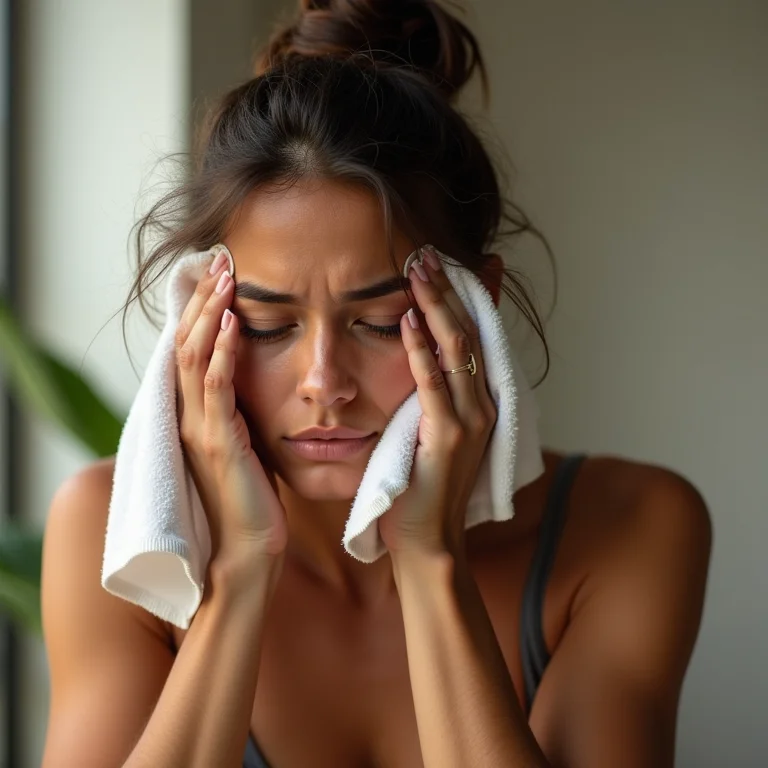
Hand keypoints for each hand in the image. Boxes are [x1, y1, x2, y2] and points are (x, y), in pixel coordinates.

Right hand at [175, 250, 287, 565]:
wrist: (247, 550)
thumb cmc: (250, 500)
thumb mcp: (242, 445)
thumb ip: (237, 412)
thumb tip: (251, 381)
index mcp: (194, 416)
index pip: (189, 350)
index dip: (201, 312)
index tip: (221, 277)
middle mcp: (188, 417)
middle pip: (185, 344)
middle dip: (203, 301)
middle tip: (220, 263)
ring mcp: (199, 429)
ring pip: (194, 357)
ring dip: (210, 315)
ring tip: (225, 278)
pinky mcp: (218, 443)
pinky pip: (215, 388)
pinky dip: (222, 352)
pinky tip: (234, 323)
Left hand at [378, 246, 496, 558]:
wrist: (429, 539)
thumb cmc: (422, 487)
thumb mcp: (431, 432)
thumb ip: (432, 394)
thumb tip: (417, 356)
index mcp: (481, 401)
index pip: (473, 338)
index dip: (458, 298)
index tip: (437, 265)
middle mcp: (483, 404)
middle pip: (468, 333)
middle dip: (446, 290)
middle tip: (425, 254)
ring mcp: (470, 420)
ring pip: (457, 349)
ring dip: (435, 306)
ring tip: (417, 269)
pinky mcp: (448, 437)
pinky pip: (433, 385)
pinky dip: (420, 351)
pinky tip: (406, 321)